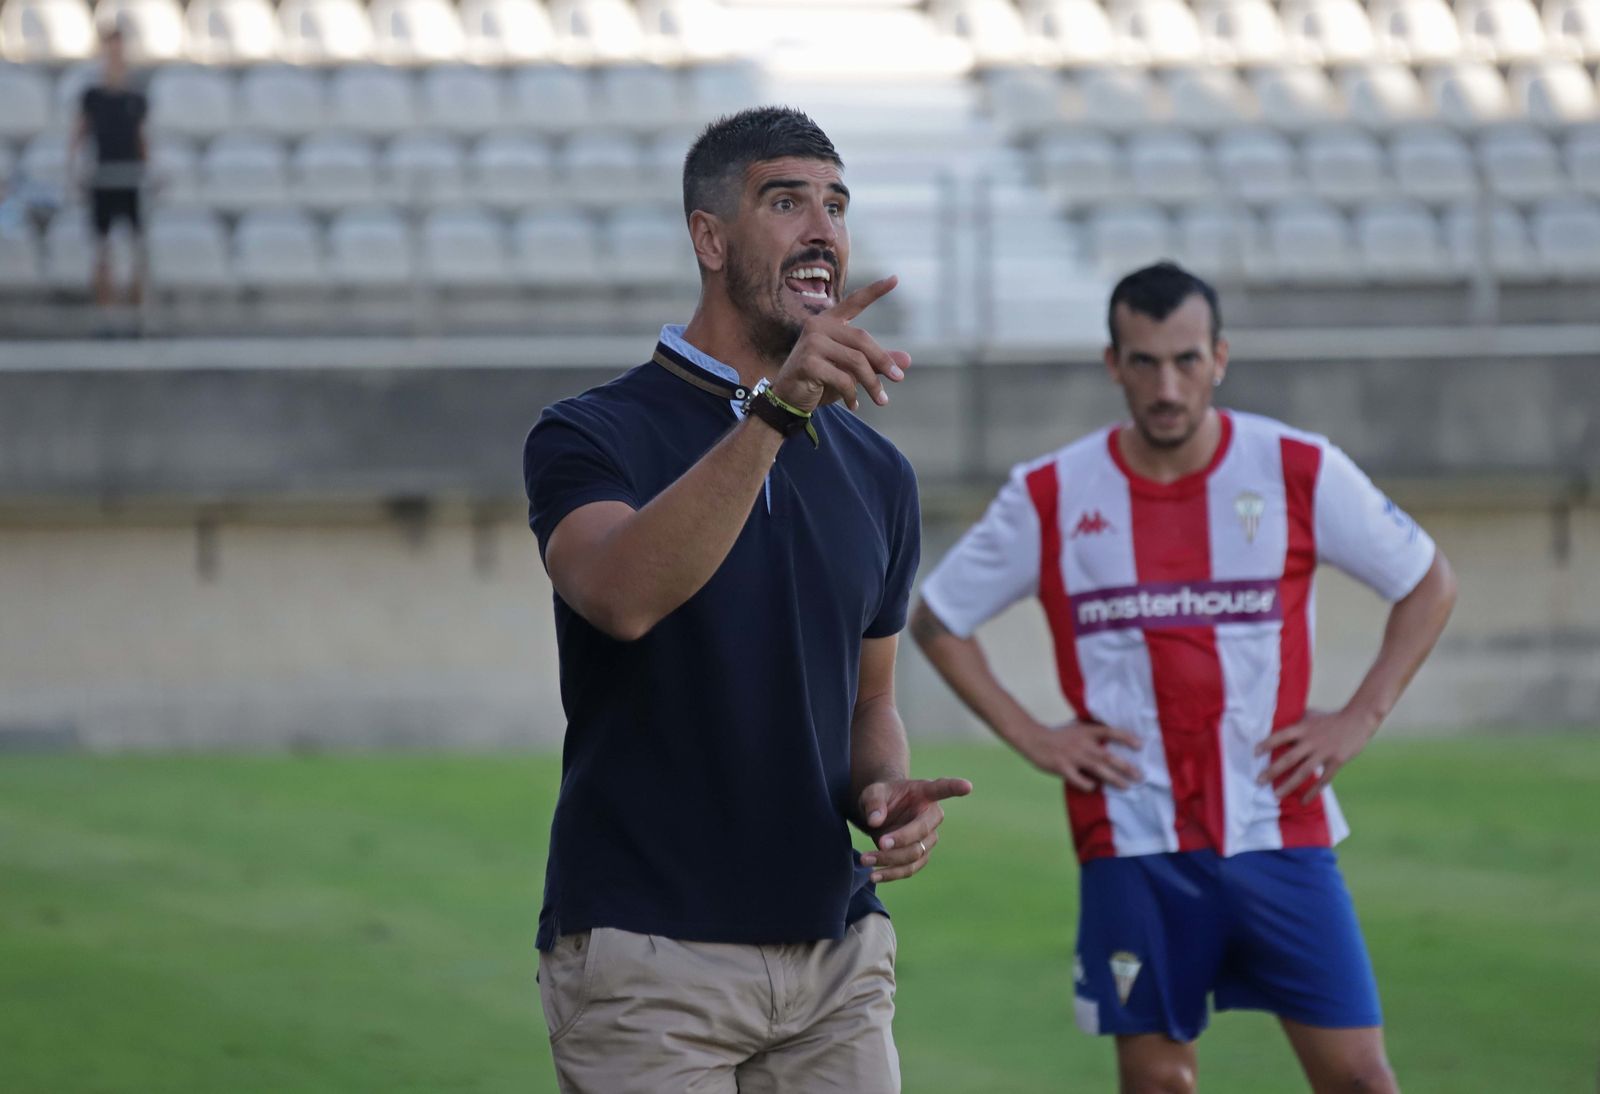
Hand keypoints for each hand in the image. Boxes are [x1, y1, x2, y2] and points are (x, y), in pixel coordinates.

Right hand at [770, 275, 911, 413]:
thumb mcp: (851, 370)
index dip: (875, 290)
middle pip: (862, 340)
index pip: (854, 301)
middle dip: (883, 362)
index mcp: (829, 322)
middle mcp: (818, 326)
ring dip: (872, 383)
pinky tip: (854, 405)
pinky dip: (852, 395)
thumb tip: (907, 361)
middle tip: (899, 378)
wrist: (787, 400)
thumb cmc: (820, 381)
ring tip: (881, 400)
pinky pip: (842, 379)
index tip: (895, 278)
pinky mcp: (807, 362)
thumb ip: (875, 362)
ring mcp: (811, 342)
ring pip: (856, 361)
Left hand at [856, 776, 972, 882]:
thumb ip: (874, 803)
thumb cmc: (881, 797)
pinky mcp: (920, 856)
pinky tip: (874, 875)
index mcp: (925, 792)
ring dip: (889, 860)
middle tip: (880, 842)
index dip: (955, 787)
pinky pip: (909, 869)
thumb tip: (875, 821)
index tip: (967, 786)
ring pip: (914, 854)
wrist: (881, 813)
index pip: (942, 788)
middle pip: (922, 831)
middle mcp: (932, 816)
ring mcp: (929, 838)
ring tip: (864, 859)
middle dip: (901, 840)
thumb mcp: (872, 793)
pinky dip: (891, 873)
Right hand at [1019, 721, 1141, 791]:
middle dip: (1126, 767)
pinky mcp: (1062, 767)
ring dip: (1114, 779)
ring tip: (1126, 786)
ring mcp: (1072, 756)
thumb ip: (1092, 732)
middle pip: (1108, 756)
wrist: (1033, 738)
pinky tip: (1093, 787)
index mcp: (1086, 731)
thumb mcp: (1076, 728)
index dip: (1125, 738)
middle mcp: (1081, 743)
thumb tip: (1111, 738)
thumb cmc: (1057, 735)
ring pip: (1097, 769)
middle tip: (1140, 775)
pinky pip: (1078, 779)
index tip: (1140, 745)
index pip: (1110, 732)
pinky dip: (1087, 784)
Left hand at [1256, 707, 1378, 803]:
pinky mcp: (1336, 762)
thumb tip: (1278, 722)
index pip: (1281, 736)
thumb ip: (1297, 721)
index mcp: (1303, 728)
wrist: (1358, 720)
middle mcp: (1311, 741)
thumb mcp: (1311, 715)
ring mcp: (1324, 752)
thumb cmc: (1331, 717)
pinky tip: (1304, 801)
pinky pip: (1323, 780)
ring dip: (1289, 785)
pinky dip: (1313, 792)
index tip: (1254, 753)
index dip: (1267, 744)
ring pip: (1303, 772)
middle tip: (1259, 781)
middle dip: (1272, 771)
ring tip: (1276, 795)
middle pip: (1289, 758)